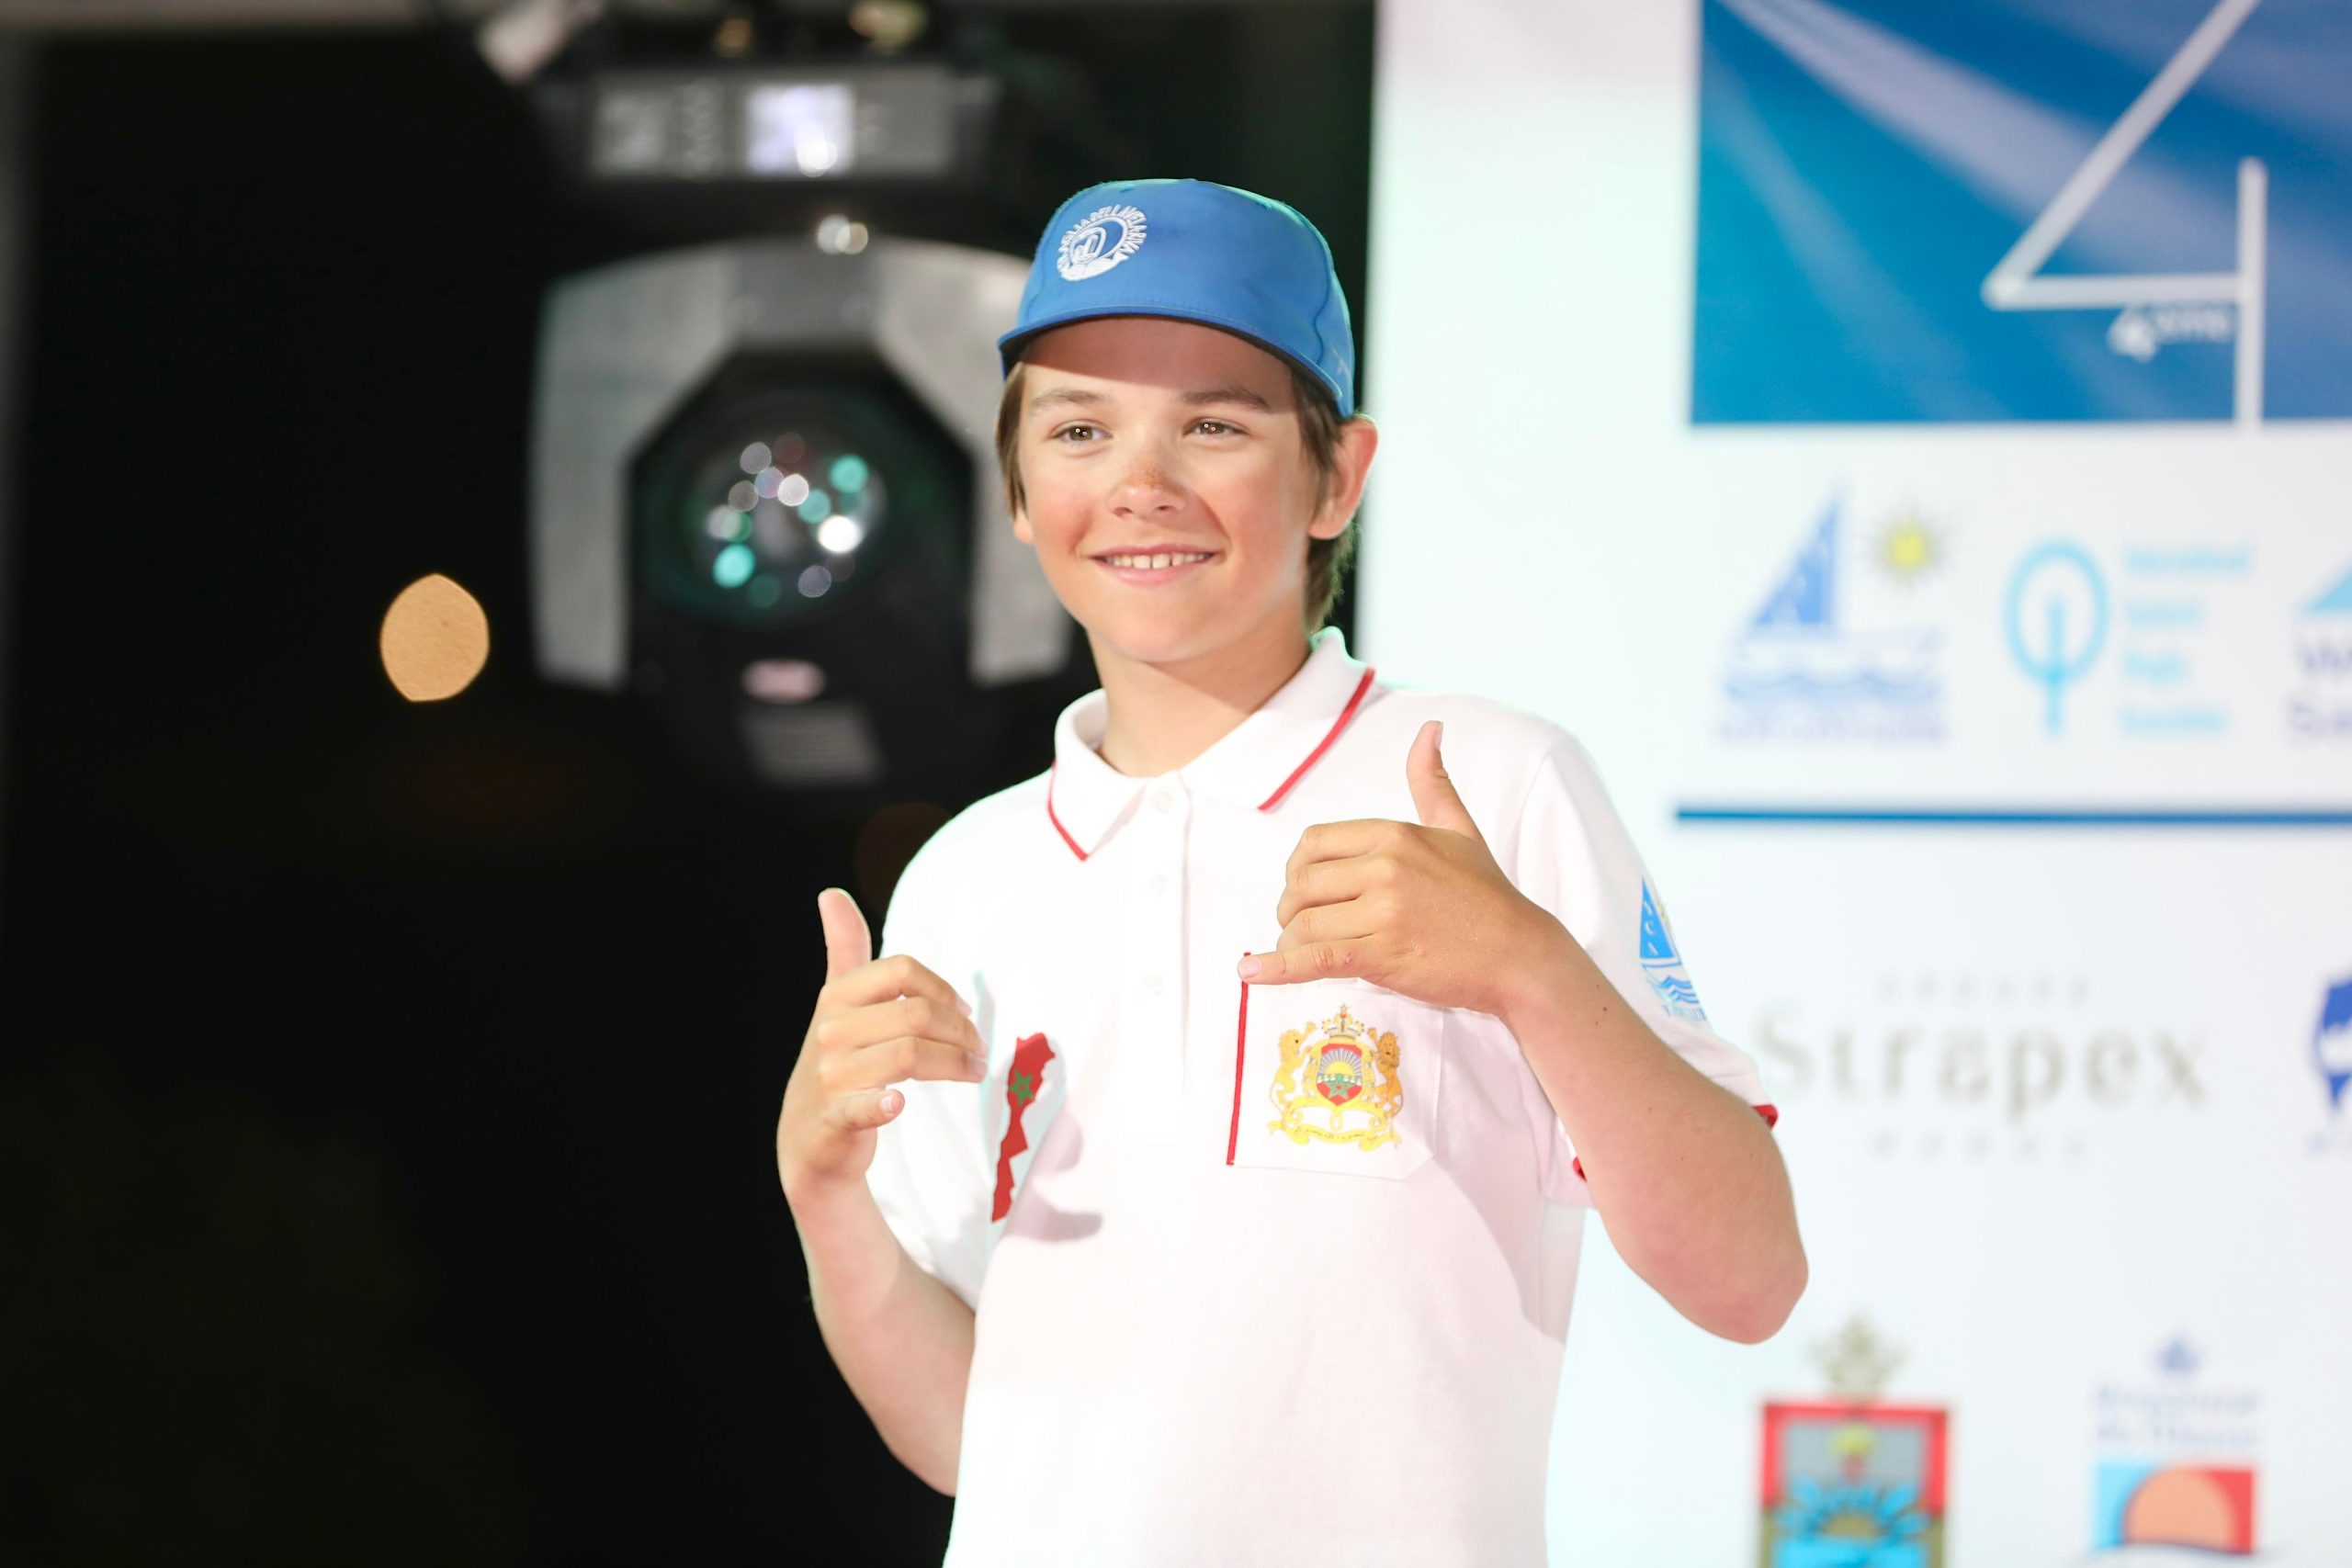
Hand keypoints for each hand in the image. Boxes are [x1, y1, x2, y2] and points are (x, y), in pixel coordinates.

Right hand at [777, 887, 989, 1203]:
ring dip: (954, 1064)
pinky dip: (883, 1104)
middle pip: (916, 1014)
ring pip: (909, 1055)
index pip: (902, 970)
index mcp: (837, 997)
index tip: (965, 1011)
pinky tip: (899, 1104)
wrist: (807, 1138)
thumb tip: (831, 893)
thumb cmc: (836, 1061)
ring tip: (974, 1071)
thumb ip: (843, 948)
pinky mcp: (835, 1118)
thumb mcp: (837, 1003)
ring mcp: (830, 1075)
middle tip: (979, 1049)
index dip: (943, 988)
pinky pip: (865, 1106)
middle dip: (961, 1031)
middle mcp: (830, 1030)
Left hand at [1240, 720, 1563, 1015]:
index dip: (1298, 870)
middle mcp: (1385, 867)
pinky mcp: (1384, 956)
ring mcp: (1384, 913)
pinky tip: (1253, 973)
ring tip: (1298, 951)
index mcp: (1394, 834)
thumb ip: (1432, 781)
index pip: (1313, 844)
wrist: (1520, 954)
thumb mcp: (1459, 829)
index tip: (1306, 891)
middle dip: (1291, 908)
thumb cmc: (1487, 895)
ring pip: (1304, 923)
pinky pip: (1316, 960)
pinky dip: (1278, 968)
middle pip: (1301, 884)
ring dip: (1290, 941)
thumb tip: (1430, 727)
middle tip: (1301, 926)